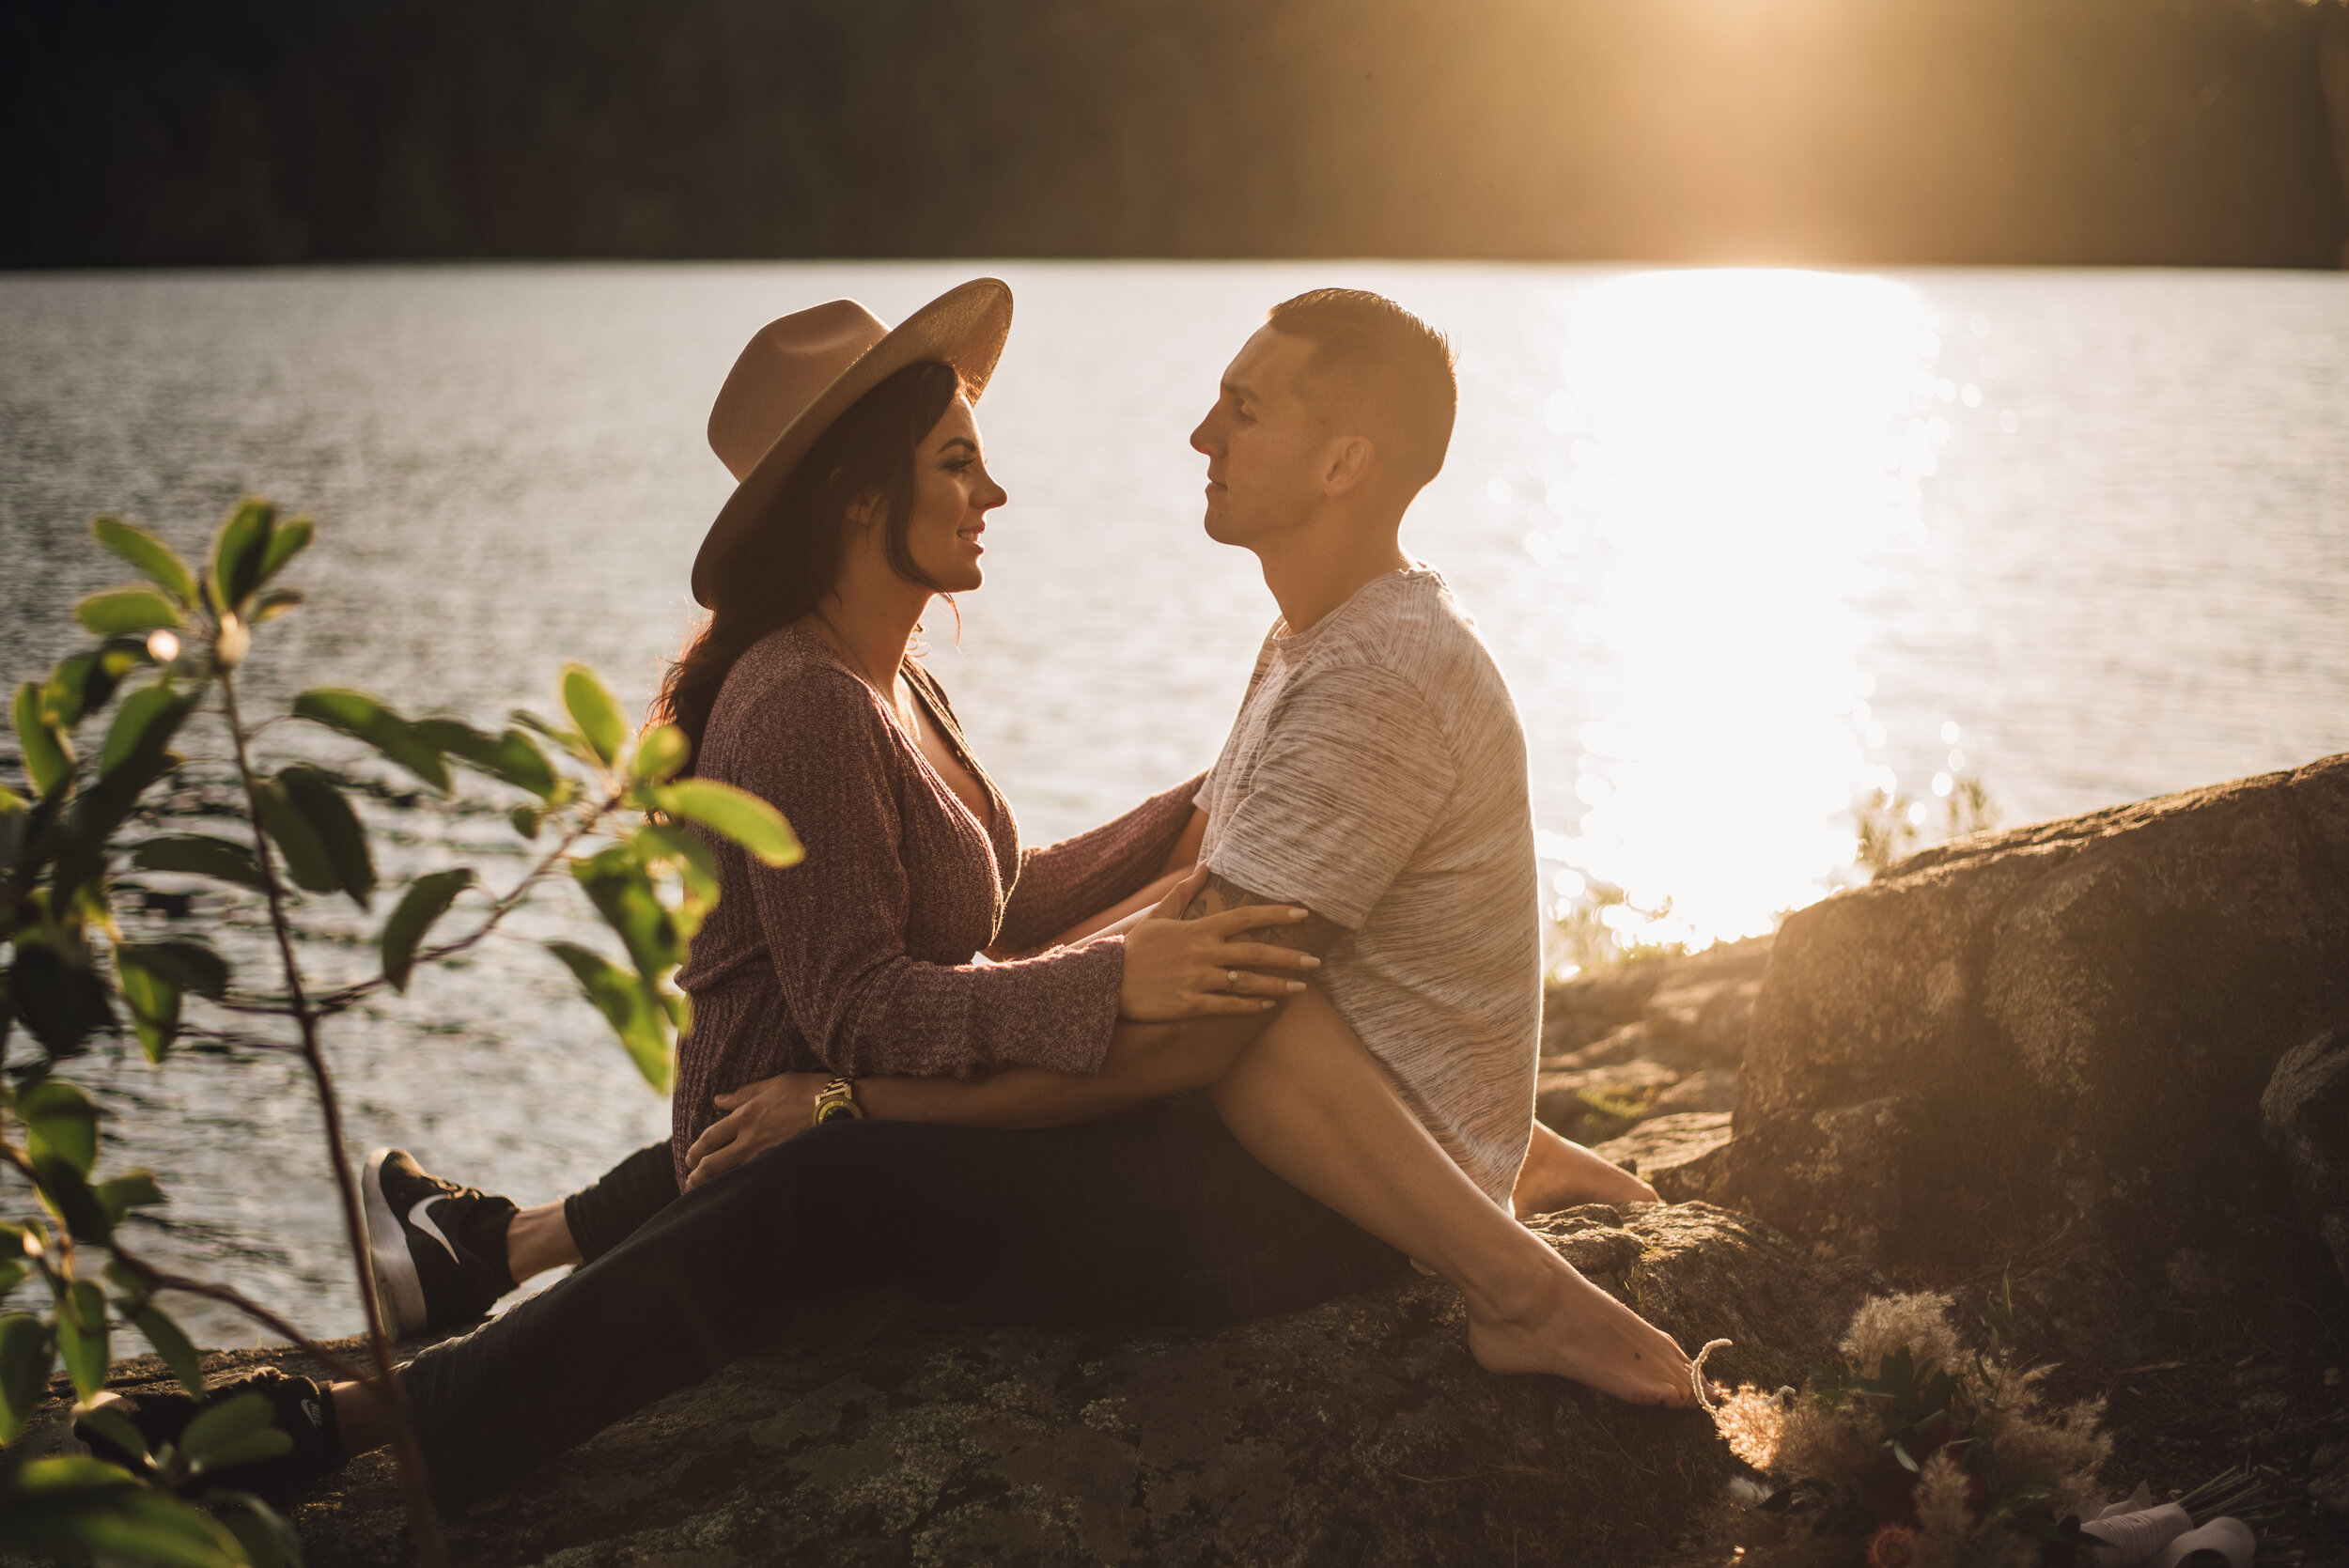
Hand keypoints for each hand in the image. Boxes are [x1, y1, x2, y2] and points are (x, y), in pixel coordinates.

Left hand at [684, 1071, 829, 1188]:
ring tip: (707, 1193)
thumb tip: (719, 1100)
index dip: (696, 1149)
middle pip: (713, 1163)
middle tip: (691, 1179)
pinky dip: (741, 1188)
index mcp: (746, 1116)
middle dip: (697, 1174)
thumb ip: (745, 1094)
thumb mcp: (775, 1083)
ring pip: (730, 1175)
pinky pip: (754, 1179)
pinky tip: (737, 1195)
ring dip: (714, 1185)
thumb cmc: (809, 1090)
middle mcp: (751, 1139)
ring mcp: (766, 1155)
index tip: (690, 1158)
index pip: (710, 1137)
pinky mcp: (782, 1164)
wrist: (839, 1106)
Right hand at [1116, 865, 1321, 1022]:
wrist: (1106, 982)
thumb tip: (1205, 866)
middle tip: (1315, 960)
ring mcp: (1197, 980)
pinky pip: (1228, 1006)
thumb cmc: (1136, 949)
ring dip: (1277, 984)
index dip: (1276, 913)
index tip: (1303, 913)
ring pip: (1247, 981)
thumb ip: (1185, 892)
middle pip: (1255, 951)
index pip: (1245, 917)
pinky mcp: (1190, 1004)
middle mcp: (1202, 953)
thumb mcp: (1158, 916)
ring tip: (1301, 987)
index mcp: (1198, 929)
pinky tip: (1269, 1005)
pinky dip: (1251, 1005)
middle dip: (1288, 955)